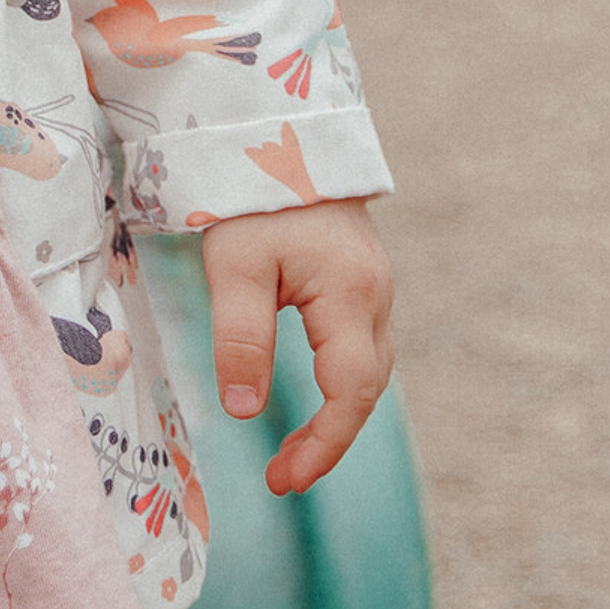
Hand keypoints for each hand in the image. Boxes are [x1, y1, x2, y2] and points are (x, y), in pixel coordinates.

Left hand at [200, 196, 394, 495]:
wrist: (282, 128)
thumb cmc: (255, 194)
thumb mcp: (235, 265)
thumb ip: (241, 339)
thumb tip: (245, 413)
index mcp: (350, 295)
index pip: (350, 393)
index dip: (324, 444)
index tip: (286, 480)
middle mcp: (375, 295)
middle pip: (366, 388)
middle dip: (329, 439)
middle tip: (282, 476)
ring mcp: (373, 285)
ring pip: (367, 368)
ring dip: (337, 413)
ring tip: (291, 450)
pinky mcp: (359, 277)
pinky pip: (359, 345)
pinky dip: (339, 382)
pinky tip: (310, 394)